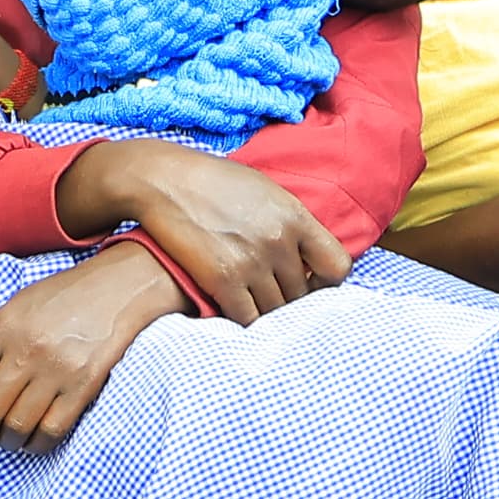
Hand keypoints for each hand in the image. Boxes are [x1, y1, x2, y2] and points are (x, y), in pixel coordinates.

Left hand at [0, 243, 184, 451]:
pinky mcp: (85, 384)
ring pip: (18, 425)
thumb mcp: (11, 312)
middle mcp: (25, 350)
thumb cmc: (59, 300)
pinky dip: (38, 444)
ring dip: (8, 443)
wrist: (117, 288)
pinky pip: (53, 429)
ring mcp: (57, 368)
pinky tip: (33, 441)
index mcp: (0, 328)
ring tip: (7, 441)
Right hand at [54, 138, 348, 324]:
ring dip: (263, 311)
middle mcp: (278, 241)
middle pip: (301, 294)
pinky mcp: (221, 278)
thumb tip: (303, 251)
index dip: (325, 282)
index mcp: (294, 216)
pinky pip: (246, 317)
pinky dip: (241, 318)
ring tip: (249, 302)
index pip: (337, 267)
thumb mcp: (263, 189)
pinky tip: (230, 308)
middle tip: (266, 294)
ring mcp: (251, 262)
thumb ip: (288, 220)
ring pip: (275, 310)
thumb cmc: (210, 180)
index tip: (308, 282)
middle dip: (286, 298)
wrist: (162, 180)